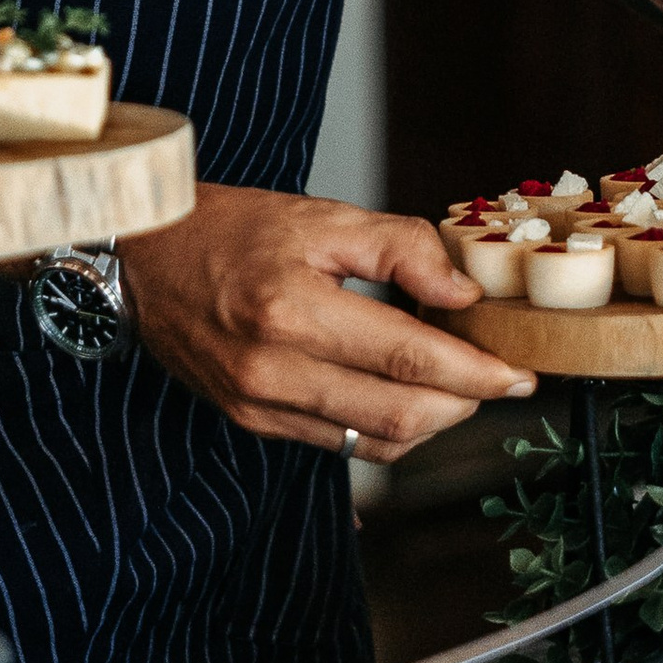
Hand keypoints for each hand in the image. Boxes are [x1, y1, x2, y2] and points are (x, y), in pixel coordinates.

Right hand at [116, 184, 533, 460]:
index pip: (407, 356)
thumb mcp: (322, 216)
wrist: (144, 258)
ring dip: (432, 422)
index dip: (475, 371)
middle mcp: (271, 369)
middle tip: (497, 376)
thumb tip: (463, 293)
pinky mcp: (254, 422)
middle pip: (399, 414)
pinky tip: (409, 395)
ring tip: (458, 384)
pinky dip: (389, 428)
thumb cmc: (230, 229)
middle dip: (464, 403)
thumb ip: (401, 249)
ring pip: (375, 441)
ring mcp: (259, 405)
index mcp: (289, 309)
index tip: (518, 372)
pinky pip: (342, 445)